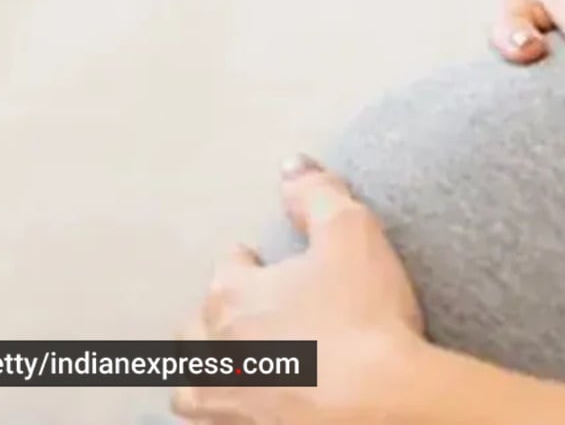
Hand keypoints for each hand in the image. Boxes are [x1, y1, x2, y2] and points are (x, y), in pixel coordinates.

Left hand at [172, 155, 424, 423]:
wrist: (375, 400)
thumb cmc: (362, 314)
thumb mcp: (351, 233)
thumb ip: (318, 195)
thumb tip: (291, 166)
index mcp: (235, 293)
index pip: (227, 267)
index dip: (247, 262)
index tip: (258, 261)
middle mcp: (216, 347)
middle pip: (195, 325)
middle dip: (212, 313)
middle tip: (241, 310)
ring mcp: (226, 397)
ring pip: (189, 380)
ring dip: (200, 367)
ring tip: (223, 363)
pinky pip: (209, 420)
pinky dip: (217, 409)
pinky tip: (236, 405)